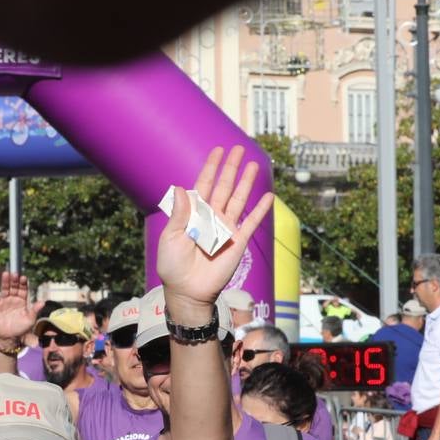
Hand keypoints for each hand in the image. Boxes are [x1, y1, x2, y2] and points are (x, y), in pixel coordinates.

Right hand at [0, 271, 40, 342]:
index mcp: (22, 302)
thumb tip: (43, 302)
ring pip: (4, 290)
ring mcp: (5, 302)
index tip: (24, 278)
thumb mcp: (30, 320)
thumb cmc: (21, 329)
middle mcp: (14, 300)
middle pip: (14, 288)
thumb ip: (35, 310)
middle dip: (14, 281)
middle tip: (14, 274)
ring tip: (5, 274)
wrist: (9, 338)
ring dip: (5, 282)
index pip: (23, 290)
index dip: (23, 284)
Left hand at [156, 145, 273, 319]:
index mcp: (194, 214)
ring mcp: (226, 228)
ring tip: (253, 164)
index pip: (204, 185)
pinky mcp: (238, 241)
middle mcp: (211, 217)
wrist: (188, 290)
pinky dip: (260, 210)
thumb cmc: (173, 265)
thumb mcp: (171, 237)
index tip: (218, 151)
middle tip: (239, 149)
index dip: (211, 168)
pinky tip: (268, 196)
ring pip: (239, 199)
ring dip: (246, 182)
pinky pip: (251, 222)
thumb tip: (180, 187)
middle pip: (224, 187)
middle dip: (231, 168)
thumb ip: (179, 214)